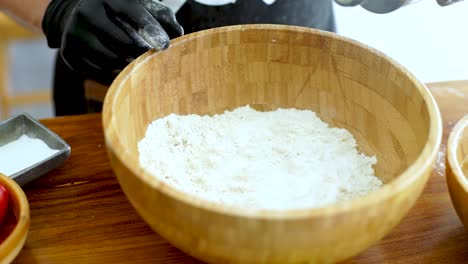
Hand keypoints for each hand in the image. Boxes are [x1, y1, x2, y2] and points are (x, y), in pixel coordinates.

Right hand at [42, 0, 183, 83]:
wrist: (79, 15)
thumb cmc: (122, 13)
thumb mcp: (141, 7)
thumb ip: (163, 18)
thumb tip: (178, 34)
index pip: (134, 15)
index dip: (151, 31)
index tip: (165, 46)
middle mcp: (88, 13)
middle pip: (124, 43)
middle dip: (142, 54)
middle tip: (151, 59)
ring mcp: (75, 33)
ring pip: (112, 61)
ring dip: (129, 67)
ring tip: (137, 65)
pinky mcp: (69, 53)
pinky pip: (98, 73)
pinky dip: (113, 75)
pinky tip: (120, 70)